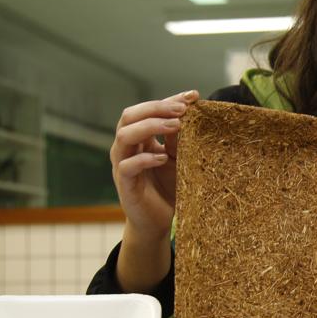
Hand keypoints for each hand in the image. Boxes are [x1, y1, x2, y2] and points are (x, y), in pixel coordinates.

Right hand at [110, 90, 199, 237]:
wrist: (159, 222)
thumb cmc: (170, 188)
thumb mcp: (181, 159)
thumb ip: (181, 140)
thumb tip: (192, 112)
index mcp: (141, 137)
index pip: (149, 110)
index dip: (169, 100)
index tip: (193, 95)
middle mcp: (128, 147)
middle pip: (130, 115)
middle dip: (157, 108)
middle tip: (182, 109)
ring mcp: (123, 164)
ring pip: (125, 135)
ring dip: (151, 126)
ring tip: (176, 126)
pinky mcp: (124, 184)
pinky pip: (128, 166)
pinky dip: (145, 159)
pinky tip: (163, 158)